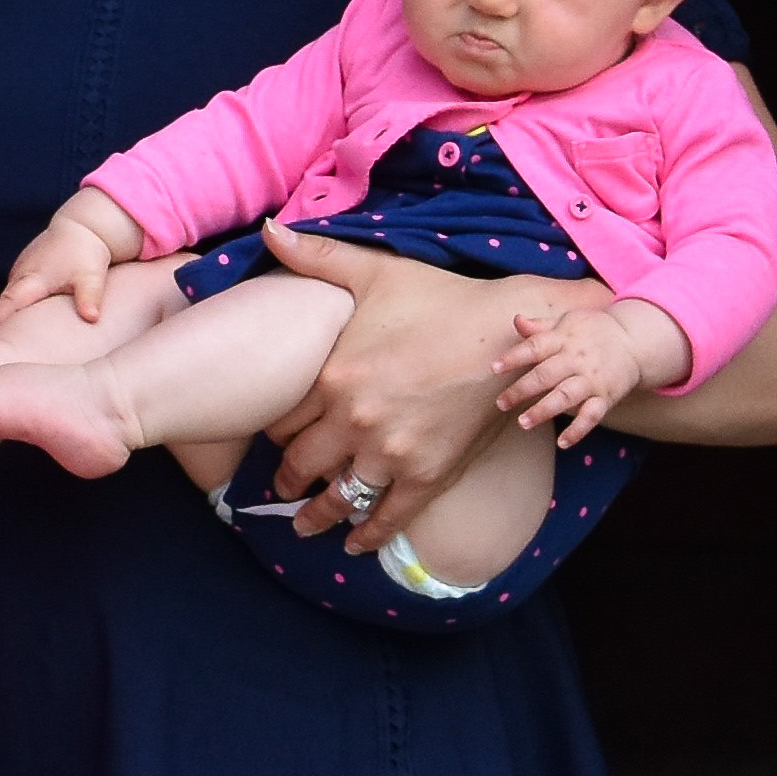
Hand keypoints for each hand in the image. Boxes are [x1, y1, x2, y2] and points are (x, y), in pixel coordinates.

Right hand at [0, 191, 131, 339]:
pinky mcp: (21, 273)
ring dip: (6, 320)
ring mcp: (18, 273)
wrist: (81, 228)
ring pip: (7, 302)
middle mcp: (19, 276)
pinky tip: (20, 327)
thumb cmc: (85, 253)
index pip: (8, 306)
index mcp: (33, 279)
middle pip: (2, 308)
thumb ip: (89, 298)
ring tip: (7, 348)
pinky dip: (13, 310)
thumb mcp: (91, 277)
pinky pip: (13, 296)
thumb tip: (92, 318)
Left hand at [259, 226, 514, 540]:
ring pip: (338, 497)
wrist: (507, 335)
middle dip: (286, 478)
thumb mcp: (375, 274)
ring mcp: (391, 453)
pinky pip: (388, 518)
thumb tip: (269, 230)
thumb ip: (318, 257)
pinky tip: (353, 545)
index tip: (271, 439)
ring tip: (304, 525)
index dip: (273, 432)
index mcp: (334, 377)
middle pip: (301, 464)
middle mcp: (355, 421)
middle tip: (279, 488)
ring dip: (316, 516)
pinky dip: (368, 536)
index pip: (282, 420)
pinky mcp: (428, 475)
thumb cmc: (441, 299)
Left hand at [493, 289, 681, 445]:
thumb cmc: (594, 331)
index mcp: (563, 339)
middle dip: (522, 390)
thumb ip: (541, 326)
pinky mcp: (605, 397)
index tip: (494, 368)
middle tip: (501, 403)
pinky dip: (578, 430)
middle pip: (546, 375)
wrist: (635, 341)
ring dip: (544, 410)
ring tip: (523, 423)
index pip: (535, 347)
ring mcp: (591, 380)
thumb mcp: (568, 322)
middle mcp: (576, 360)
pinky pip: (592, 416)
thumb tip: (516, 320)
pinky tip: (563, 442)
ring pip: (565, 397)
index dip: (514, 357)